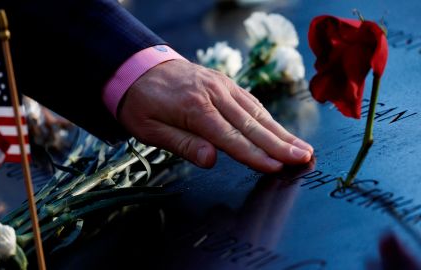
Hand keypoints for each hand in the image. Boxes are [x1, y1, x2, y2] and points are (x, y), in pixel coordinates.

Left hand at [118, 60, 312, 172]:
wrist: (138, 68)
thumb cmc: (142, 103)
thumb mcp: (149, 129)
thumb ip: (182, 144)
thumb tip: (211, 160)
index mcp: (194, 107)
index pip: (229, 137)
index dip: (254, 154)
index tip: (277, 167)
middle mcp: (213, 93)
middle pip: (251, 124)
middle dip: (279, 144)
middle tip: (304, 159)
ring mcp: (221, 85)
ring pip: (256, 111)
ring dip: (281, 131)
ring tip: (303, 148)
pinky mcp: (224, 82)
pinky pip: (251, 101)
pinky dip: (268, 117)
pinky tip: (281, 130)